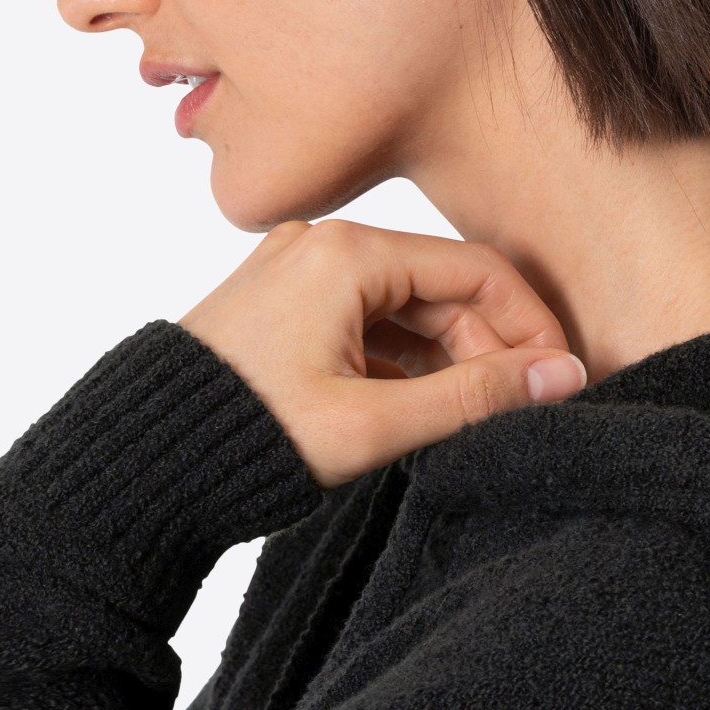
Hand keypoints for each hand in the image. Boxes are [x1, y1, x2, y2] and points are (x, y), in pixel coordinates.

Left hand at [177, 219, 586, 489]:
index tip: (557, 375)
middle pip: (441, 288)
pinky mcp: (285, 308)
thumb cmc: (248, 437)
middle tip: (514, 407)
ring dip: (445, 359)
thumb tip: (560, 377)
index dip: (529, 324)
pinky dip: (401, 362)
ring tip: (466, 416)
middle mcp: (321, 248)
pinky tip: (417, 406)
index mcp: (346, 255)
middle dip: (486, 347)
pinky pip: (366, 324)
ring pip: (405, 309)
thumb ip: (475, 398)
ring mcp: (299, 275)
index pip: (476, 270)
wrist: (148, 461)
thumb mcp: (375, 423)